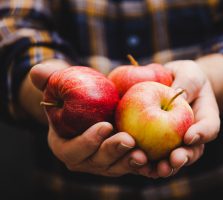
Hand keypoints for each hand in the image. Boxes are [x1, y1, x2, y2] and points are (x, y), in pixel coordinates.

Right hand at [29, 62, 148, 176]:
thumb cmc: (75, 93)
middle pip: (97, 163)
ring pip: (117, 168)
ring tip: (143, 154)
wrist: (94, 103)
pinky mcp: (122, 160)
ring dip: (129, 162)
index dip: (87, 141)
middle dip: (112, 152)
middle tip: (128, 139)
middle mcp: (85, 160)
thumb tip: (38, 72)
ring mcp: (105, 163)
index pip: (72, 150)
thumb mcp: (62, 84)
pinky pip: (132, 165)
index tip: (104, 125)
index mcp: (65, 146)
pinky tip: (156, 158)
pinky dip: (143, 164)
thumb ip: (50, 79)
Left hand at [147, 60, 220, 177]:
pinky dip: (147, 162)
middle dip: (183, 158)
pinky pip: (153, 156)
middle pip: (192, 151)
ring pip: (173, 160)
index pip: (209, 127)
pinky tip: (136, 163)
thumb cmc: (185, 76)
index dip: (202, 134)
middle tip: (174, 160)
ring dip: (165, 167)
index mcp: (205, 118)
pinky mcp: (157, 145)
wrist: (173, 84)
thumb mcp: (189, 72)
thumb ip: (186, 83)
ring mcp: (176, 143)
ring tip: (155, 169)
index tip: (190, 136)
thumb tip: (178, 96)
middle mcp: (193, 135)